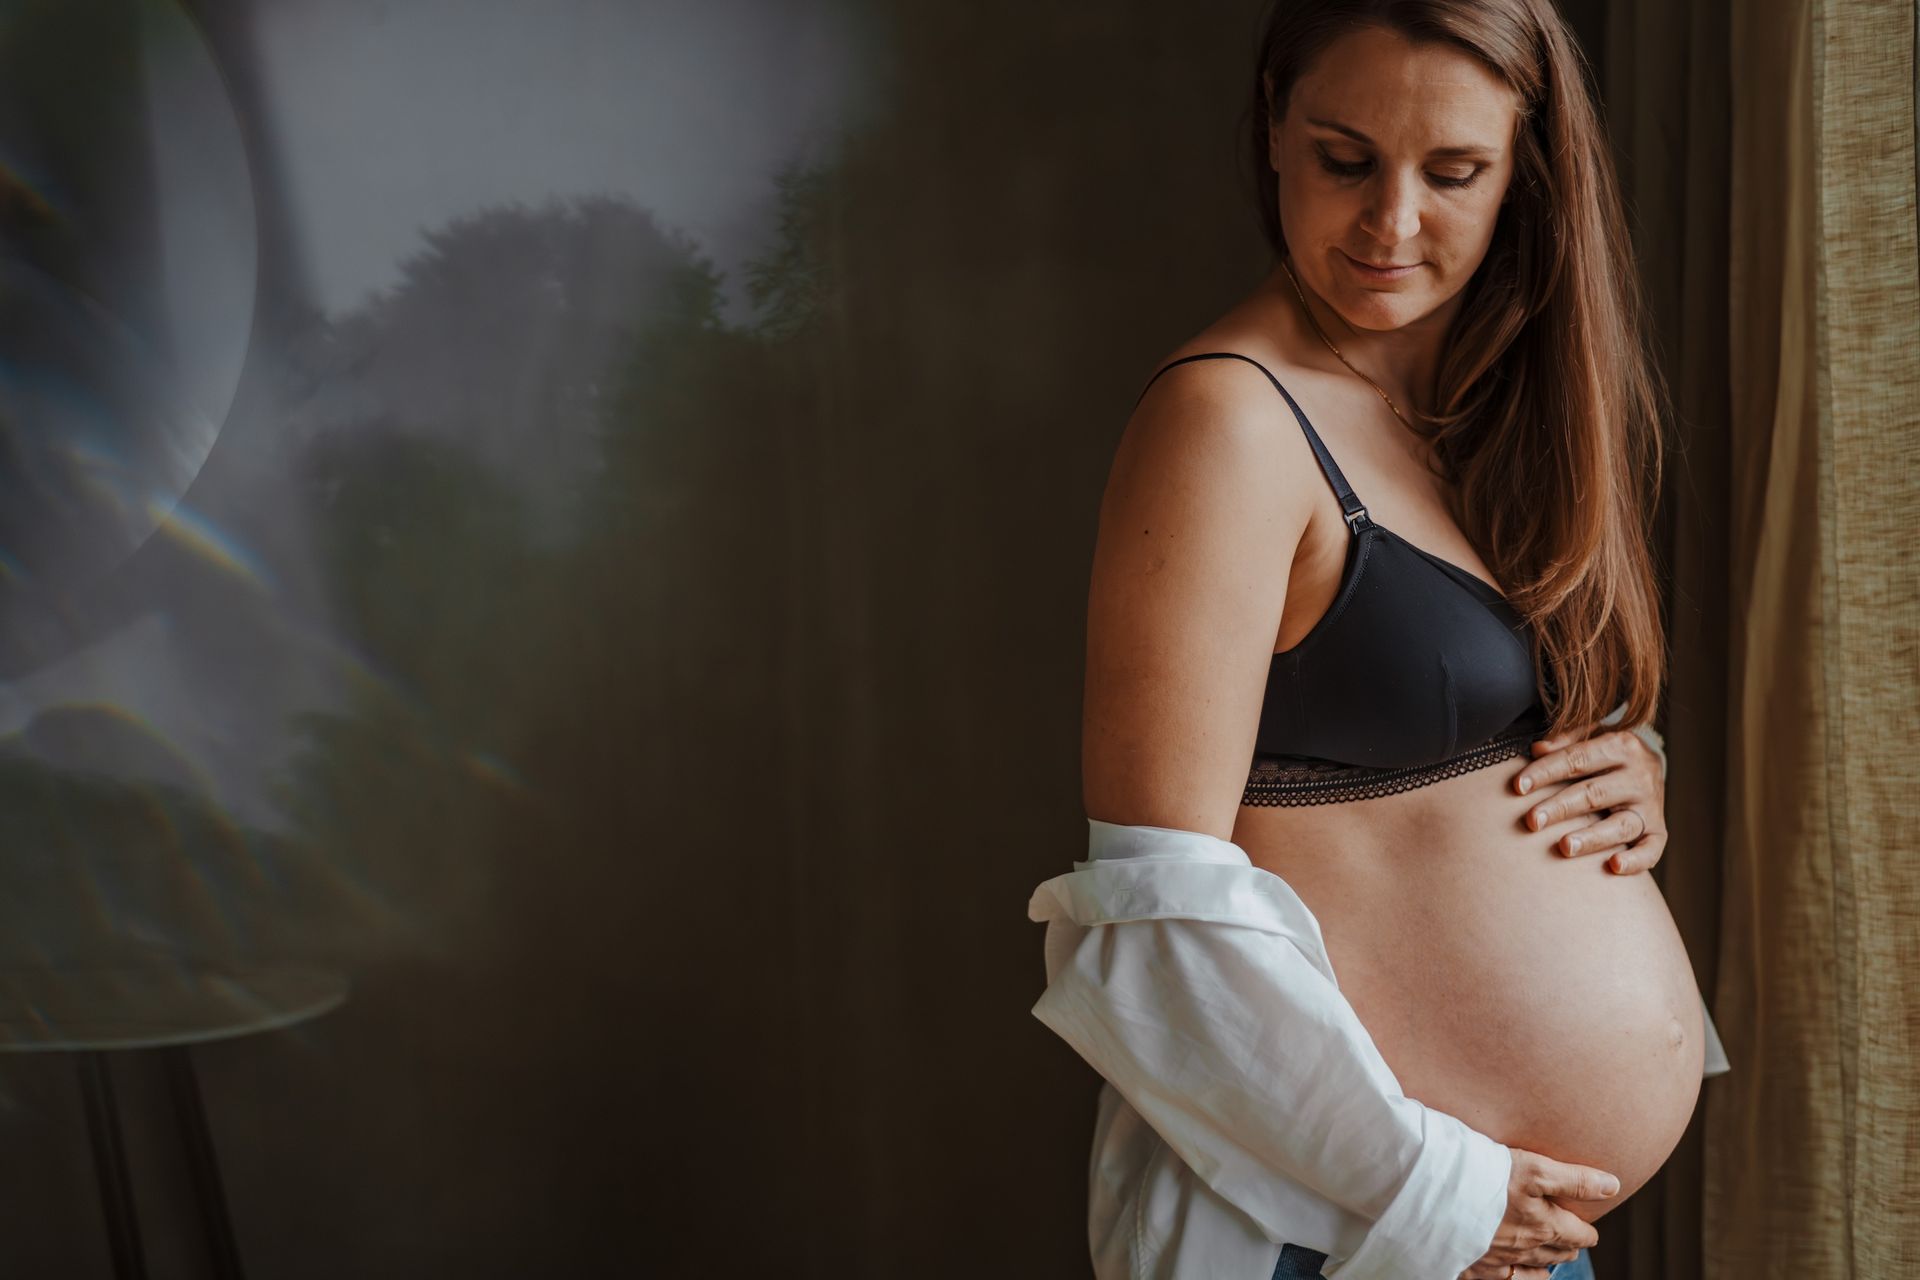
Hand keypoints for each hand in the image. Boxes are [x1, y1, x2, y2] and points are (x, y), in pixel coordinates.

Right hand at [1456, 1147, 1613, 1278]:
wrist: (1433, 1195)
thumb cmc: (1484, 1176)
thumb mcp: (1534, 1168)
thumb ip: (1575, 1179)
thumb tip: (1612, 1186)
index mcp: (1545, 1226)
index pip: (1579, 1234)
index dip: (1586, 1229)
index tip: (1588, 1225)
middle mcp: (1526, 1249)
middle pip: (1558, 1253)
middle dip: (1567, 1245)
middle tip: (1570, 1237)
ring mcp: (1499, 1262)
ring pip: (1533, 1270)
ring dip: (1545, 1262)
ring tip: (1548, 1255)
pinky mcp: (1473, 1267)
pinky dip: (1514, 1276)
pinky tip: (1512, 1271)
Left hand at [1510, 724, 1667, 873]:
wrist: (1653, 767)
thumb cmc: (1608, 753)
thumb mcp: (1592, 736)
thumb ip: (1566, 741)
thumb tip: (1537, 749)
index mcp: (1621, 746)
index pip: (1577, 759)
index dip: (1546, 772)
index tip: (1518, 787)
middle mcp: (1639, 776)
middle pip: (1595, 794)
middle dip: (1560, 808)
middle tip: (1532, 821)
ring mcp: (1651, 806)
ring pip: (1621, 825)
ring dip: (1592, 837)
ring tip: (1564, 847)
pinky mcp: (1659, 831)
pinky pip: (1652, 849)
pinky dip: (1636, 860)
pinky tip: (1614, 867)